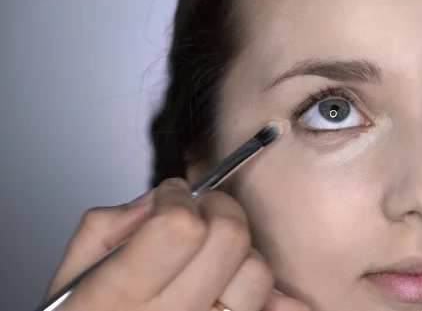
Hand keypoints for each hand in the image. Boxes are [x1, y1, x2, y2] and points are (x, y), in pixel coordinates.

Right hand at [43, 178, 310, 310]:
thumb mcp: (75, 271)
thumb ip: (111, 224)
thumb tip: (158, 200)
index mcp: (119, 295)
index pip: (180, 227)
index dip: (177, 198)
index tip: (170, 196)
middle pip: (229, 237)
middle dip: (215, 209)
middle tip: (198, 213)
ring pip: (257, 270)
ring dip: (239, 252)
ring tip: (212, 258)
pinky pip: (273, 308)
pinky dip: (272, 294)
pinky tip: (236, 286)